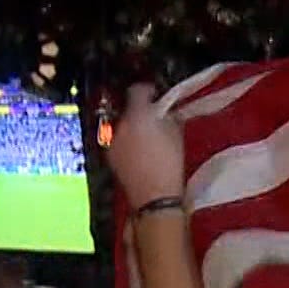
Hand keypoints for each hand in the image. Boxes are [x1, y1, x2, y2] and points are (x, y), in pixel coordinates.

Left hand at [106, 84, 186, 209]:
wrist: (154, 197)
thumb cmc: (169, 166)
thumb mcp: (177, 134)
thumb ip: (169, 115)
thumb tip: (166, 110)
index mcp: (138, 115)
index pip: (138, 90)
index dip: (149, 91)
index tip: (156, 96)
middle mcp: (121, 125)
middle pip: (128, 108)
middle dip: (141, 111)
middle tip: (156, 119)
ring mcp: (113, 141)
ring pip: (123, 125)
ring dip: (134, 127)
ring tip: (149, 138)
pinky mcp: (111, 156)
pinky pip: (119, 140)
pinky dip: (128, 141)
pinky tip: (140, 152)